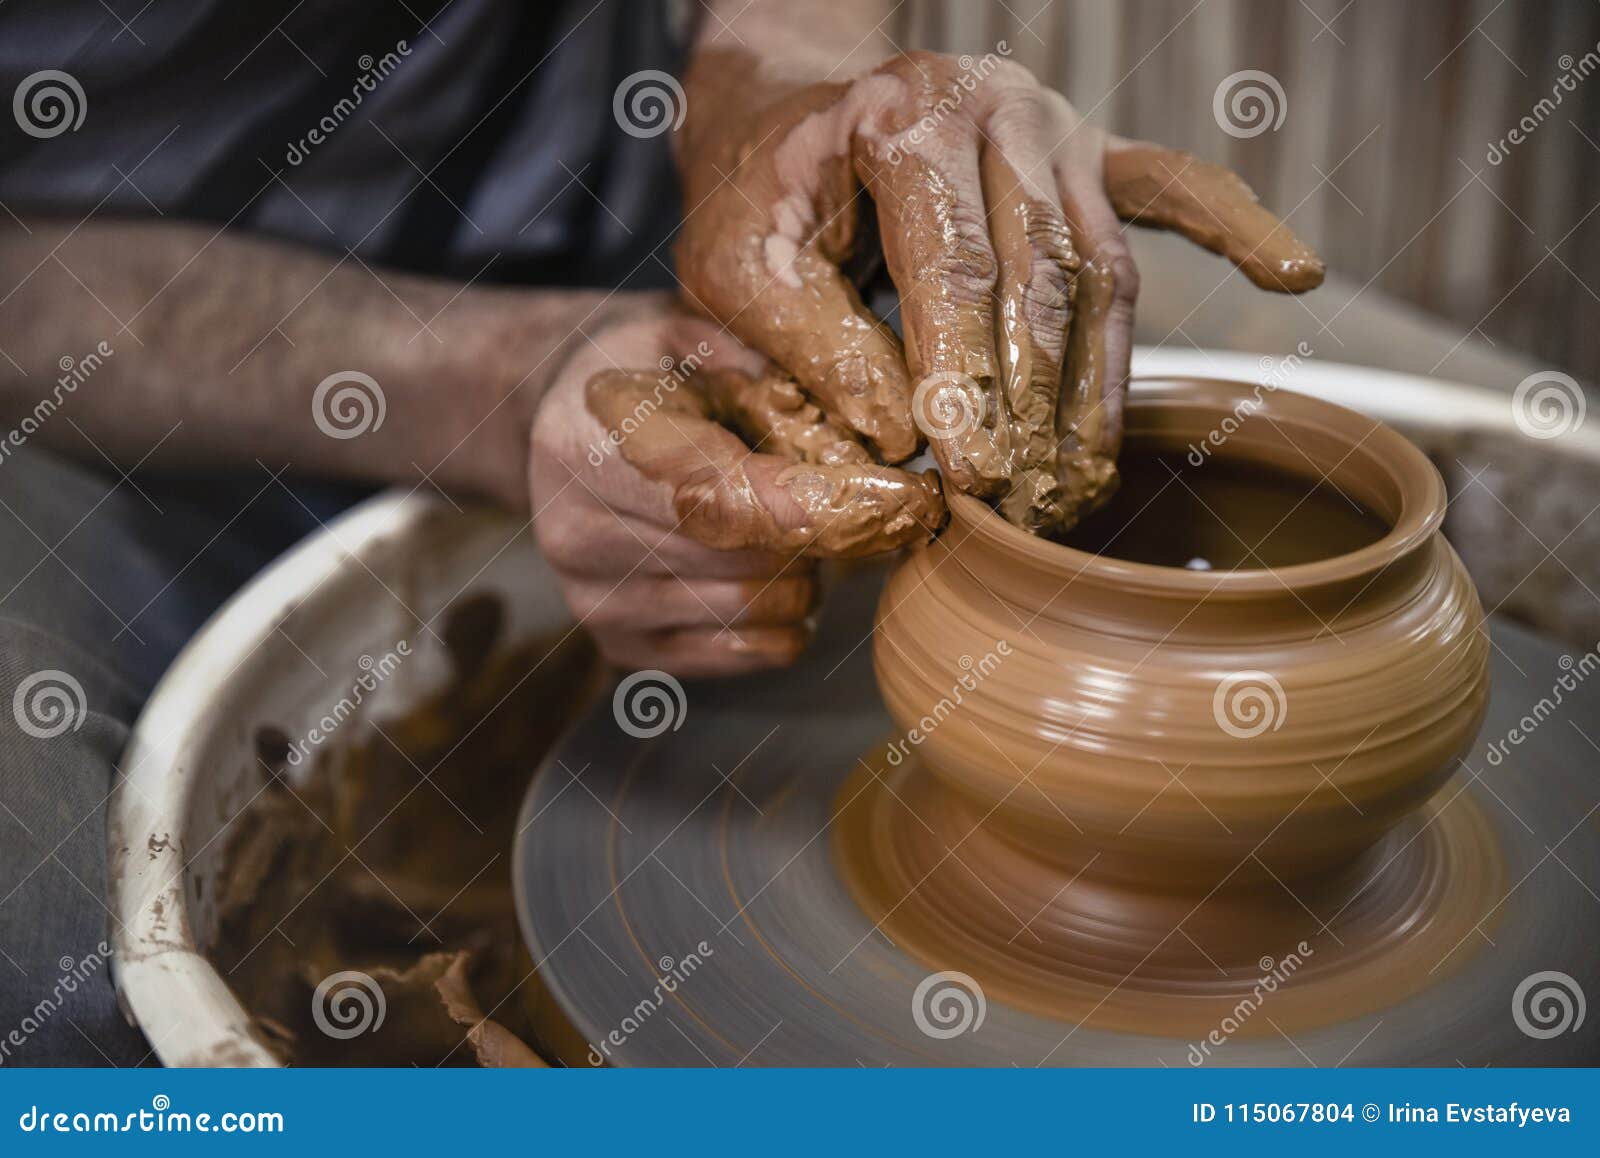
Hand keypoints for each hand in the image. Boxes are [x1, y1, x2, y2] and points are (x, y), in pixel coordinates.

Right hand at [528, 294, 942, 675]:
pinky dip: (784, 622)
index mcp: (582, 446)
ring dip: (804, 576)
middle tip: (851, 500)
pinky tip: (778, 573)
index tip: (896, 496)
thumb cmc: (644, 374)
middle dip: (818, 534)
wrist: (562, 429)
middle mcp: (573, 534)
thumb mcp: (685, 331)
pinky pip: (742, 654)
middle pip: (739, 558)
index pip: (714, 491)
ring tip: (797, 528)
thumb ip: (753, 358)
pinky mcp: (621, 649)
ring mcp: (593, 602)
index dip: (811, 499)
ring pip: (749, 610)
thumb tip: (853, 409)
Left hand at [675, 50, 1321, 531]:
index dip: (965, 382)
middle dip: (1035, 405)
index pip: (955, 269)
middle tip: (1026, 506)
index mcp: (906, 120)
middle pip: (1043, 276)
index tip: (966, 479)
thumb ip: (808, 343)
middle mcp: (996, 108)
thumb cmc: (759, 195)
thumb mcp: (734, 266)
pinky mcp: (1092, 150)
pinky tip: (1291, 271)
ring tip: (1086, 482)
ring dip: (1099, 387)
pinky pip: (1175, 190)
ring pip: (1102, 270)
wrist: (789, 113)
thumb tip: (897, 435)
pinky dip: (1236, 228)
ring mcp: (1056, 126)